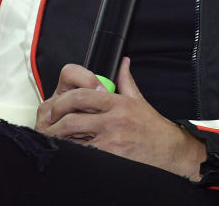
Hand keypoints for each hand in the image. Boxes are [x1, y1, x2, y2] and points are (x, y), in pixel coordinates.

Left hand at [34, 57, 206, 180]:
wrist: (170, 150)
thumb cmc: (153, 128)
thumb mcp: (139, 100)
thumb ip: (126, 80)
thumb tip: (123, 63)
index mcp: (118, 103)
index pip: (83, 95)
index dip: (63, 101)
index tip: (55, 108)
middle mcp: (113, 119)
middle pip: (73, 118)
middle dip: (55, 124)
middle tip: (48, 128)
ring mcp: (112, 139)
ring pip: (75, 138)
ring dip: (61, 141)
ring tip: (53, 142)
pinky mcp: (112, 156)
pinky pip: (85, 154)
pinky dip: (74, 154)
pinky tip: (69, 154)